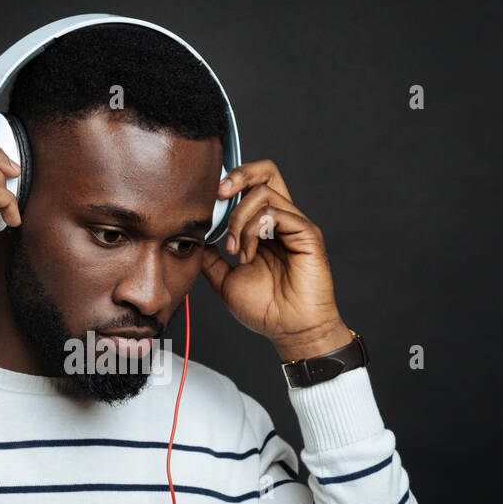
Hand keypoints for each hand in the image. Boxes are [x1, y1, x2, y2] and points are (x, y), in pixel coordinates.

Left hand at [198, 160, 351, 359]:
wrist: (289, 331)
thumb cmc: (265, 310)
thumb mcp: (225, 280)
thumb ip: (211, 257)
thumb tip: (195, 238)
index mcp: (265, 227)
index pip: (251, 186)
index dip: (228, 184)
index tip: (206, 199)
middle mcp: (282, 220)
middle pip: (266, 172)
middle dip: (238, 174)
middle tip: (217, 193)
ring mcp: (295, 225)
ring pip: (264, 192)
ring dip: (239, 219)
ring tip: (236, 251)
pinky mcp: (307, 234)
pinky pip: (277, 212)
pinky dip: (254, 230)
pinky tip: (249, 255)